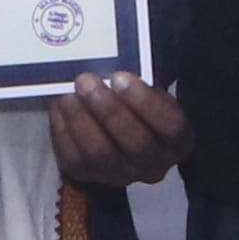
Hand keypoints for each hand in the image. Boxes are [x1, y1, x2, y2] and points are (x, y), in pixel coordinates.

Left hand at [48, 71, 189, 191]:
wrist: (116, 130)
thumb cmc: (136, 103)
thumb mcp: (149, 91)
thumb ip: (139, 82)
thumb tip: (114, 63)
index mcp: (178, 142)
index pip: (171, 127)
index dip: (146, 103)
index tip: (121, 77)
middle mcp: (153, 166)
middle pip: (136, 144)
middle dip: (109, 110)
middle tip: (87, 81)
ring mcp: (120, 175)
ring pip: (100, 154)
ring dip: (82, 120)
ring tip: (69, 93)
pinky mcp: (88, 176)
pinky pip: (74, 157)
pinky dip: (64, 129)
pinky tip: (60, 106)